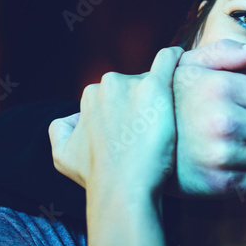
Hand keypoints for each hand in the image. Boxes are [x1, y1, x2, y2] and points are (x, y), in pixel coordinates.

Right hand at [48, 47, 181, 199]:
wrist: (123, 188)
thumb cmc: (97, 176)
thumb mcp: (62, 155)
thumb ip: (61, 130)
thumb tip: (72, 119)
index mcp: (90, 95)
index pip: (117, 95)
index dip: (129, 113)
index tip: (140, 132)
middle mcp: (108, 84)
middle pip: (136, 86)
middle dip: (144, 104)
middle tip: (156, 132)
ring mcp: (132, 84)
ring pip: (154, 82)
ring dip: (161, 98)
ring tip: (174, 120)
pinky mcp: (156, 88)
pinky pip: (168, 60)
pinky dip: (175, 57)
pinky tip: (184, 60)